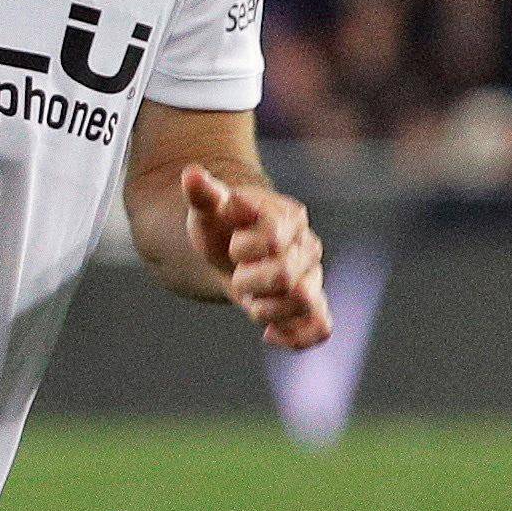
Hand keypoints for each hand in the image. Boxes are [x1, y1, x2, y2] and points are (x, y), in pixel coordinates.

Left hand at [181, 165, 330, 349]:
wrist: (230, 249)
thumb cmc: (220, 225)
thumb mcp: (208, 209)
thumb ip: (204, 193)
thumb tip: (191, 172)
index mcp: (288, 219)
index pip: (273, 240)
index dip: (245, 248)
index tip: (233, 244)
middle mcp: (307, 248)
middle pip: (286, 277)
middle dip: (250, 280)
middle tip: (238, 273)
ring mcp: (311, 278)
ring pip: (305, 304)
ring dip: (267, 309)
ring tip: (251, 300)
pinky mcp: (310, 307)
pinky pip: (320, 328)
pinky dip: (296, 337)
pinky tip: (268, 335)